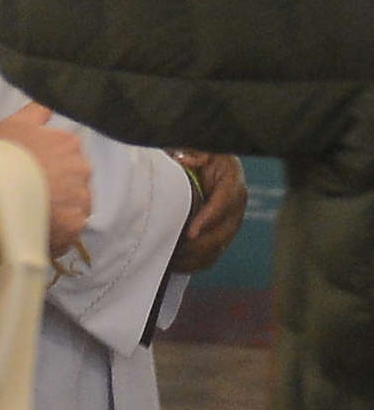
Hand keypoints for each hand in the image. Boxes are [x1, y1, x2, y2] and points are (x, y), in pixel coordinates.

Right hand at [0, 102, 92, 258]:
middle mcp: (82, 169)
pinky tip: (33, 229)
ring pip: (72, 205)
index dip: (47, 162)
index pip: (65, 152)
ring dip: (57, 210)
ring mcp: (80, 198)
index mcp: (68, 143)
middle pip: (72, 180)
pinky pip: (67, 229)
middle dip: (56, 186)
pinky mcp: (74, 225)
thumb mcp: (9, 124)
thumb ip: (33, 114)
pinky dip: (54, 231)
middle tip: (28, 193)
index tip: (30, 170)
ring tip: (29, 215)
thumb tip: (47, 106)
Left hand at [172, 151, 249, 273]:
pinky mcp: (222, 231)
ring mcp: (231, 217)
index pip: (225, 201)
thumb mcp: (191, 144)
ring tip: (173, 260)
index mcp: (231, 177)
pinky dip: (197, 262)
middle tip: (176, 251)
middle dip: (201, 243)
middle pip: (225, 229)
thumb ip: (191, 151)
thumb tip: (186, 159)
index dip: (209, 218)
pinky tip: (177, 265)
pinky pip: (214, 252)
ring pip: (220, 244)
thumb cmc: (189, 149)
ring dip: (197, 256)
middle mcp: (236, 200)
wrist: (191, 157)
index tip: (191, 232)